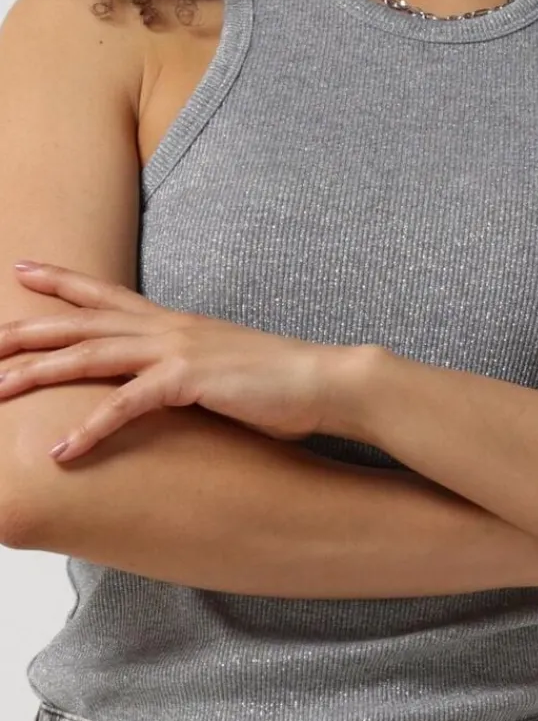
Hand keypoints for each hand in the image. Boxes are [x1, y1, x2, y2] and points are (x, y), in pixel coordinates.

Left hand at [0, 260, 360, 461]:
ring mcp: (177, 350)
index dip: (61, 282)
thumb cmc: (277, 380)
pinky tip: (62, 451)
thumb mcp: (221, 366)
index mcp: (174, 322)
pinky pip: (127, 405)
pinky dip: (91, 428)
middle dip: (27, 331)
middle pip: (82, 323)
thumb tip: (166, 382)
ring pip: (91, 356)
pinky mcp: (190, 381)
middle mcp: (168, 328)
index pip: (106, 295)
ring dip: (39, 374)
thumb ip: (185, 368)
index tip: (22, 270)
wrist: (324, 379)